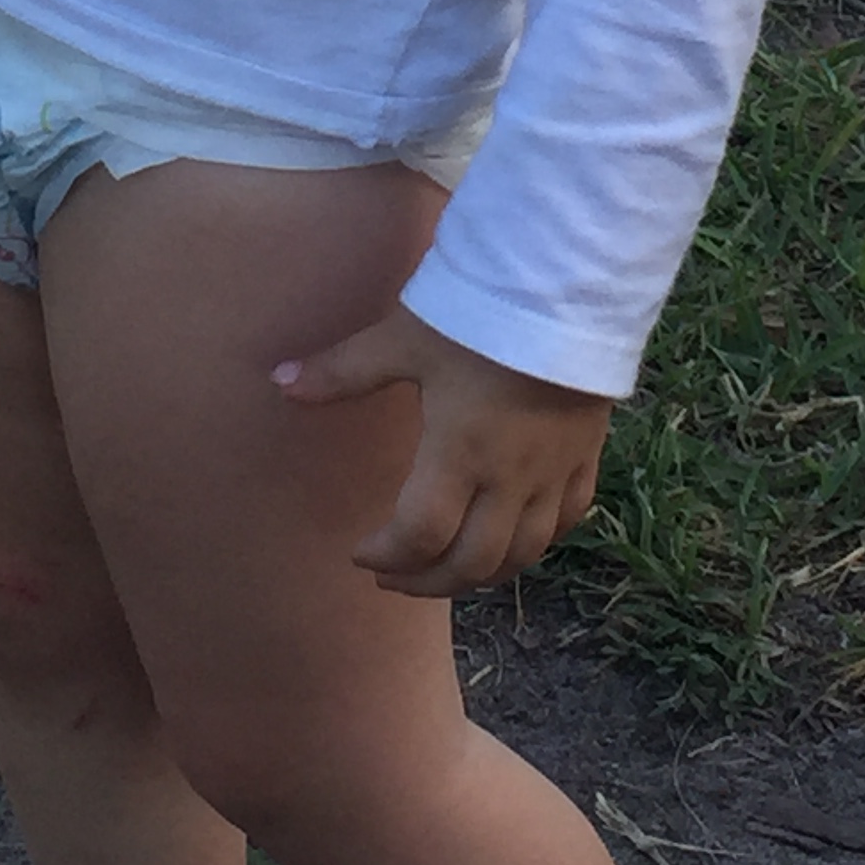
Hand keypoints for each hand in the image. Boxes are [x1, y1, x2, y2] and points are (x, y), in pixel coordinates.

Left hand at [274, 305, 610, 597]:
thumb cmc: (477, 313)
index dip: (386, 555)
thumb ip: (343, 370)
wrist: (565, 283)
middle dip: (427, 581)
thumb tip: (279, 381)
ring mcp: (554, 473)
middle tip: (394, 575)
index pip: (420, 534)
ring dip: (479, 573)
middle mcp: (510, 478)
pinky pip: (566, 523)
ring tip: (444, 566)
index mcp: (459, 452)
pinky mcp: (586, 456)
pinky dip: (534, 543)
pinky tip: (512, 537)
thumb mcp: (403, 337)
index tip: (360, 552)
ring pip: (522, 555)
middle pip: (472, 563)